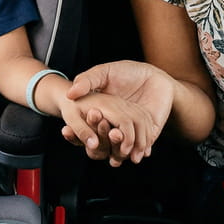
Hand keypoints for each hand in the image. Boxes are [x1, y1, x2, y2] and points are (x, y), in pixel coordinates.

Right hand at [60, 60, 174, 164]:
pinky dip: (137, 151)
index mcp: (102, 116)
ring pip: (121, 150)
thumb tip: (70, 94)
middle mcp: (115, 127)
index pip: (87, 131)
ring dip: (116, 149)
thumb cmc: (128, 71)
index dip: (77, 133)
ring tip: (114, 134)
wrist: (155, 75)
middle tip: (97, 128)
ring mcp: (132, 132)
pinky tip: (132, 150)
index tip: (68, 130)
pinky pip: (142, 148)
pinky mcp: (149, 134)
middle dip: (99, 138)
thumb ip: (87, 81)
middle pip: (103, 144)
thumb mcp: (104, 73)